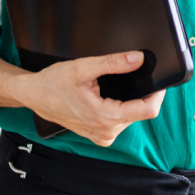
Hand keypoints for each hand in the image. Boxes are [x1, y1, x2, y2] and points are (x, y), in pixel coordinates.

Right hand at [8, 51, 165, 146]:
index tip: (159, 81)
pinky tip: (105, 98)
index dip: (157, 94)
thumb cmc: (54, 83)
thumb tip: (138, 59)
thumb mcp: (84, 67)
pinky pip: (120, 121)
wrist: (35, 95)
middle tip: (127, 76)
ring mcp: (103, 135)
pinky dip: (118, 108)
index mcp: (104, 116)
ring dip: (128, 101)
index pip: (147, 110)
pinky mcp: (100, 135)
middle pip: (140, 111)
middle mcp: (106, 131)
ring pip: (131, 116)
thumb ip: (114, 63)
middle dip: (139, 93)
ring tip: (109, 88)